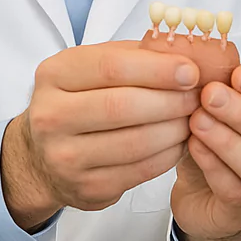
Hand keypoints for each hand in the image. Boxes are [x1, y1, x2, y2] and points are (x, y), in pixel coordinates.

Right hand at [1, 41, 199, 229]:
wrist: (41, 155)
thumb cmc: (79, 100)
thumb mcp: (93, 65)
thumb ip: (136, 55)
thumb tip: (187, 52)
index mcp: (55, 75)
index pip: (111, 67)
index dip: (157, 69)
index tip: (190, 71)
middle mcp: (52, 116)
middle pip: (123, 106)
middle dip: (171, 100)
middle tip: (199, 96)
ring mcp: (65, 157)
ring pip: (136, 143)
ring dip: (176, 129)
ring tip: (194, 117)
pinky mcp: (86, 188)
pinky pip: (141, 171)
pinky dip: (169, 154)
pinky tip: (180, 141)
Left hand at [171, 61, 240, 240]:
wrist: (206, 195)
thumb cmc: (228, 144)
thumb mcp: (239, 111)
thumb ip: (237, 89)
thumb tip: (221, 60)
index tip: (238, 72)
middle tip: (210, 93)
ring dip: (226, 140)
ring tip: (197, 118)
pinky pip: (234, 191)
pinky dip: (212, 165)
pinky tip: (193, 145)